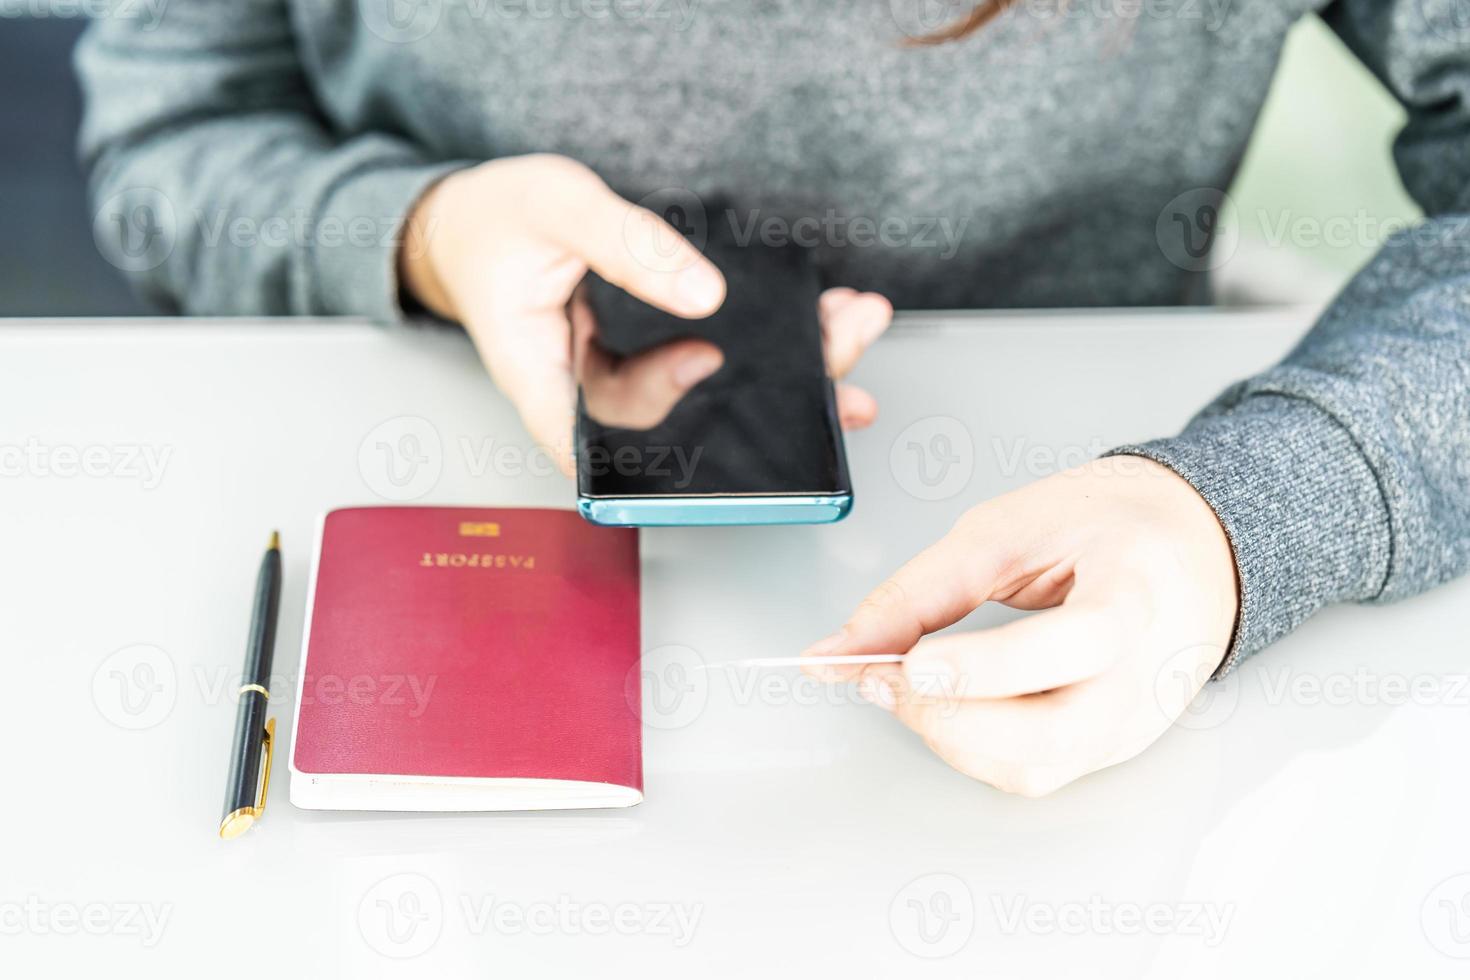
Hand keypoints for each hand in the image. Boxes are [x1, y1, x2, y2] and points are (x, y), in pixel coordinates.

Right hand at [399, 155, 891, 471]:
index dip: (660, 439)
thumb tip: (703, 294)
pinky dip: (772, 344)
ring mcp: (620, 378)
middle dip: (764, 402)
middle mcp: (586, 393)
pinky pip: (712, 363)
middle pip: (676, 425)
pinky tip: (825, 320)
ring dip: (788, 371)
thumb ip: (628, 246)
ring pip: (707, 398)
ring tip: (850, 332)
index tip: (709, 382)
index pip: (595, 443)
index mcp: (540, 376)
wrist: (475, 221)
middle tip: (835, 371)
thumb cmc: (497, 219)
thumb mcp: (557, 206)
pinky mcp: (647, 356)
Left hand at [802, 457, 1238, 796]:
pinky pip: (1034, 771)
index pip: (1079, 644)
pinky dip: (972, 747)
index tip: (913, 660)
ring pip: (1036, 767)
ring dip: (951, 737)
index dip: (991, 665)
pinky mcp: (1111, 747)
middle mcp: (1146, 671)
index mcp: (1136, 591)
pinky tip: (943, 705)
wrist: (1188, 547)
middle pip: (1056, 732)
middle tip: (883, 677)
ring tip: (901, 684)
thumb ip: (919, 591)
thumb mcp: (1007, 528)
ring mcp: (1134, 720)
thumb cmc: (1105, 526)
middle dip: (952, 716)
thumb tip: (838, 649)